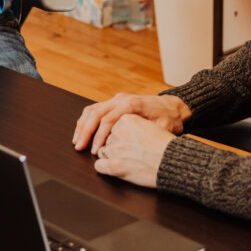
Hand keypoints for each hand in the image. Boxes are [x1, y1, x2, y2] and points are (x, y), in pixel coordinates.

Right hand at [72, 93, 190, 154]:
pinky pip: (95, 109)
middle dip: (85, 131)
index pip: (108, 120)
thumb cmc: (169, 118)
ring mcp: (116, 99)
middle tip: (78, 146)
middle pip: (96, 113)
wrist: (173, 106)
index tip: (95, 150)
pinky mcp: (114, 103)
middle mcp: (121, 99)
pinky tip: (82, 131)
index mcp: (131, 104)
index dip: (99, 136)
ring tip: (76, 140)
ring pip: (92, 110)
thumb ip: (145, 133)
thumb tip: (129, 145)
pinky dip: (86, 121)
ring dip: (82, 125)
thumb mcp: (163, 128)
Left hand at [92, 114, 175, 188]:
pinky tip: (112, 168)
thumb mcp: (150, 126)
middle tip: (130, 154)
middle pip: (108, 139)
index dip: (120, 136)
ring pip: (103, 151)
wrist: (176, 161)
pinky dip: (104, 167)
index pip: (113, 126)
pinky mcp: (115, 165)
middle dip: (115, 146)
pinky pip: (99, 165)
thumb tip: (125, 130)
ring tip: (127, 162)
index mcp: (127, 119)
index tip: (127, 142)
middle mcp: (118, 132)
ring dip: (111, 156)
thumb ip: (135, 125)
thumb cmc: (167, 145)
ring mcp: (115, 149)